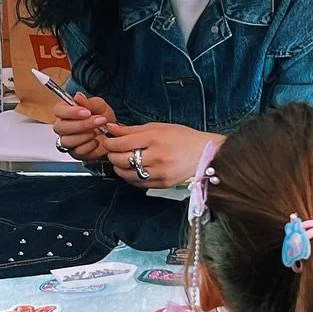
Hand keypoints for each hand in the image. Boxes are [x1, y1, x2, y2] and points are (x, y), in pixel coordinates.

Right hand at [53, 93, 115, 162]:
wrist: (113, 132)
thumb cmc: (102, 117)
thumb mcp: (99, 105)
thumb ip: (88, 102)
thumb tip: (78, 96)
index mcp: (65, 113)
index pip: (58, 111)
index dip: (70, 112)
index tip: (86, 112)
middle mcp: (63, 128)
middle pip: (61, 127)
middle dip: (82, 124)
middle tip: (98, 121)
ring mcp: (68, 142)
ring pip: (67, 141)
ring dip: (86, 135)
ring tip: (99, 130)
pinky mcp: (76, 153)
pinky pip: (78, 151)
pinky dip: (89, 146)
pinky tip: (97, 141)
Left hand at [101, 123, 223, 189]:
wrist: (206, 154)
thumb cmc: (183, 138)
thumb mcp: (159, 127)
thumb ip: (133, 129)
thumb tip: (111, 128)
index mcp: (155, 139)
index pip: (122, 143)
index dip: (110, 143)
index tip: (107, 141)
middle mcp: (156, 156)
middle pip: (121, 160)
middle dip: (112, 155)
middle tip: (113, 151)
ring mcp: (159, 172)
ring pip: (127, 174)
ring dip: (119, 168)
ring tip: (121, 161)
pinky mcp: (162, 184)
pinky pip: (137, 183)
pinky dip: (130, 177)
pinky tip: (132, 170)